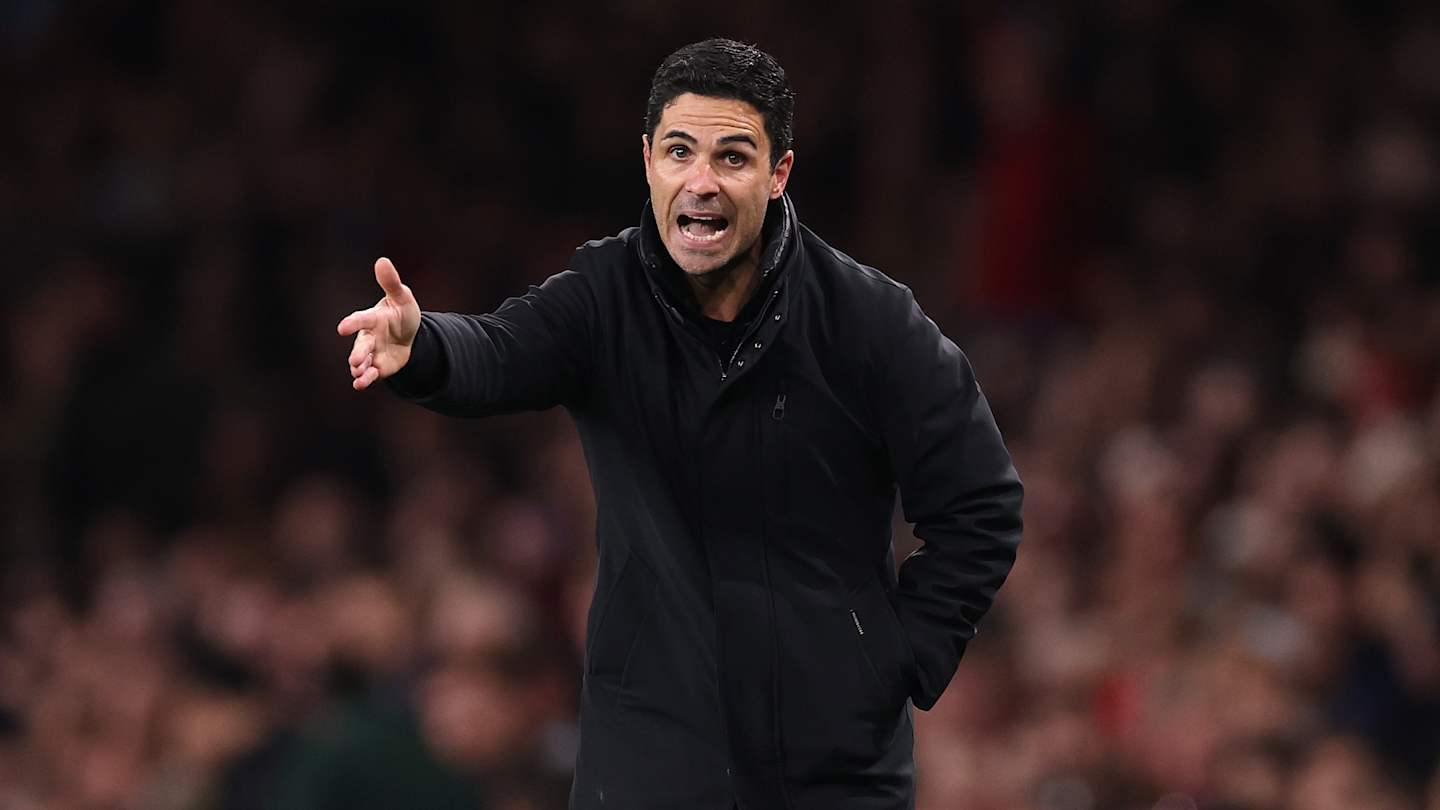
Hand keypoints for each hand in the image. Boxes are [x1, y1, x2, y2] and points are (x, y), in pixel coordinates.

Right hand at [337, 257, 421, 390]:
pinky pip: (369, 375)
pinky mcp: (377, 367)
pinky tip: (360, 383)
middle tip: (355, 360)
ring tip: (357, 373)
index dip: (352, 323)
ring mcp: (371, 353)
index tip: (342, 328)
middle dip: (357, 353)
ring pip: (362, 363)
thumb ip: (391, 283)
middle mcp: (368, 337)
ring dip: (359, 368)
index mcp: (372, 318)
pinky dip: (364, 379)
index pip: (361, 320)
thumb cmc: (402, 313)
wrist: (410, 335)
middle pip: (361, 345)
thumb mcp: (402, 298)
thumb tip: (382, 261)